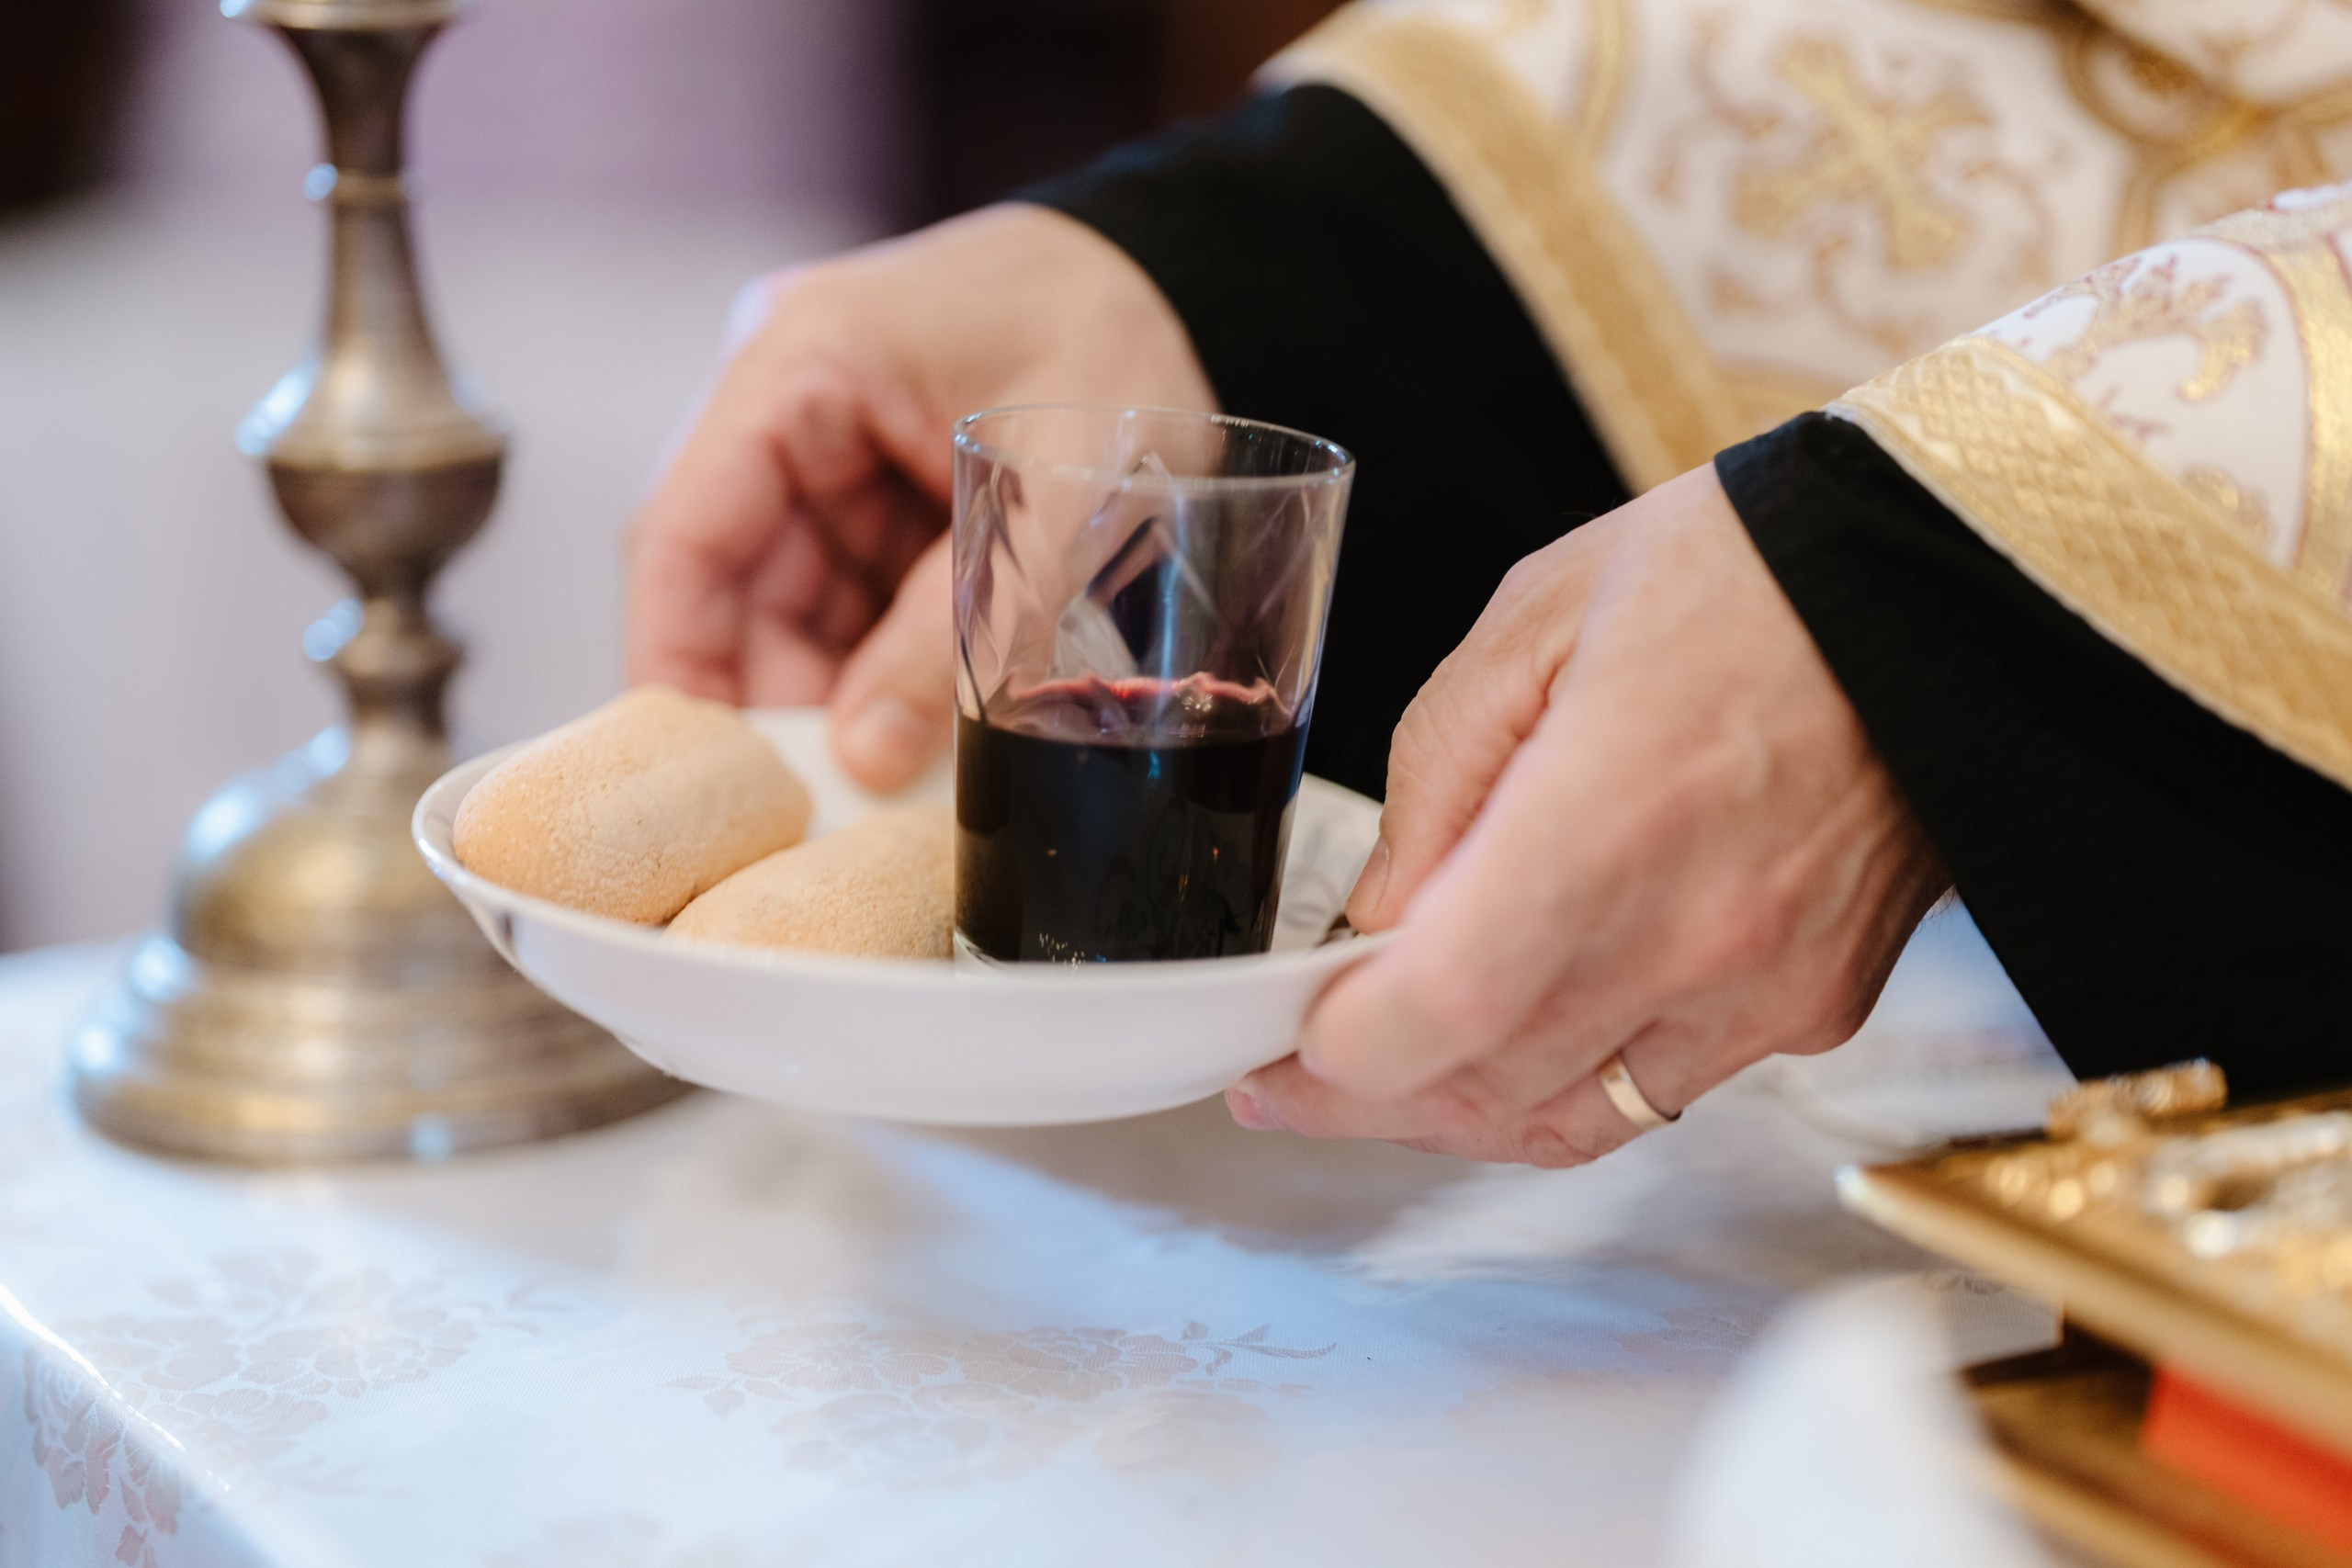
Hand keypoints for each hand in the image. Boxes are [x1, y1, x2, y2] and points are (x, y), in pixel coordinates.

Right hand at [626, 204, 1215, 789]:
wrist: (1198, 277)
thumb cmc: (1129, 349)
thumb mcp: (1057, 504)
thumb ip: (955, 629)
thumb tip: (863, 757)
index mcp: (805, 360)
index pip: (683, 531)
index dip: (677, 661)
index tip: (702, 778)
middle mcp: (792, 392)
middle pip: (733, 577)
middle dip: (775, 695)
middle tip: (821, 803)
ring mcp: (833, 434)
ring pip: (792, 594)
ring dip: (833, 687)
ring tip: (885, 777)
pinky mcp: (879, 472)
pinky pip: (852, 584)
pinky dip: (880, 656)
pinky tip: (918, 724)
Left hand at [1228, 466, 1947, 1163]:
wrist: (1938, 591)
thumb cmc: (1734, 574)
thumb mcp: (1533, 628)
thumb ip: (1435, 788)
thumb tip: (1372, 927)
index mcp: (1609, 817)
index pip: (1442, 1008)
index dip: (1339, 1055)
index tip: (1275, 1048)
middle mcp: (1695, 933)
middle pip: (1485, 1087)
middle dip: (1365, 1096)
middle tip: (1291, 1076)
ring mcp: (1765, 989)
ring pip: (1568, 1119)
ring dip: (1460, 1109)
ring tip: (1390, 1071)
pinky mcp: (1814, 1008)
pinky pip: (1657, 1093)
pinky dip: (1566, 1085)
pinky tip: (1518, 1038)